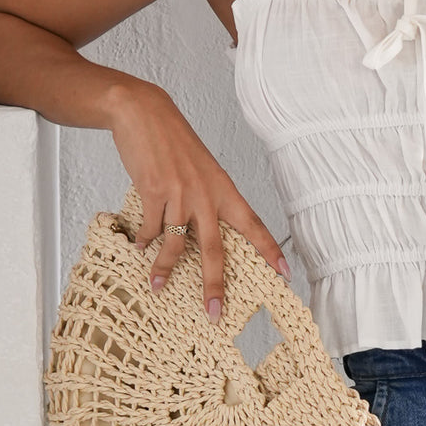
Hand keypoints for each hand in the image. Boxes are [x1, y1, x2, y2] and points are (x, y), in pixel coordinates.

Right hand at [107, 81, 290, 319]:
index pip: (254, 225)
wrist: (144, 113)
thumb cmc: (174, 142)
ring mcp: (180, 194)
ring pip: (175, 244)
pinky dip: (144, 242)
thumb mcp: (202, 169)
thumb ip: (208, 198)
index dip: (270, 251)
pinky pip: (151, 228)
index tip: (286, 275)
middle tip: (215, 313)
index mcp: (224, 189)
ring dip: (164, 269)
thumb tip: (201, 231)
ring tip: (157, 286)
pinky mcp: (154, 192)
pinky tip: (140, 247)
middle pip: (215, 249)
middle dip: (215, 285)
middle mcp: (207, 195)